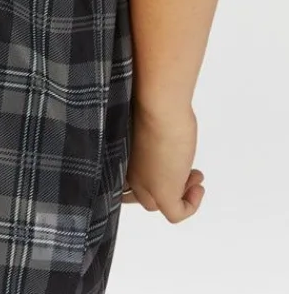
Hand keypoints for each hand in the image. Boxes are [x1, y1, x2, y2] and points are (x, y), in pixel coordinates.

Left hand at [123, 100, 204, 222]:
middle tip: (186, 172)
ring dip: (180, 193)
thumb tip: (161, 147)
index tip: (171, 166)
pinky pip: (175, 214)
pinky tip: (198, 187)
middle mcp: (129, 174)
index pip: (125, 182)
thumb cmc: (156, 106)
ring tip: (194, 175)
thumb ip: (149, 141)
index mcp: (121, 157)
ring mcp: (145, 186)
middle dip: (166, 185)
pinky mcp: (163, 195)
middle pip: (142, 195)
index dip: (150, 177)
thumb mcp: (149, 126)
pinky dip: (190, 206)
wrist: (161, 107)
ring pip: (157, 205)